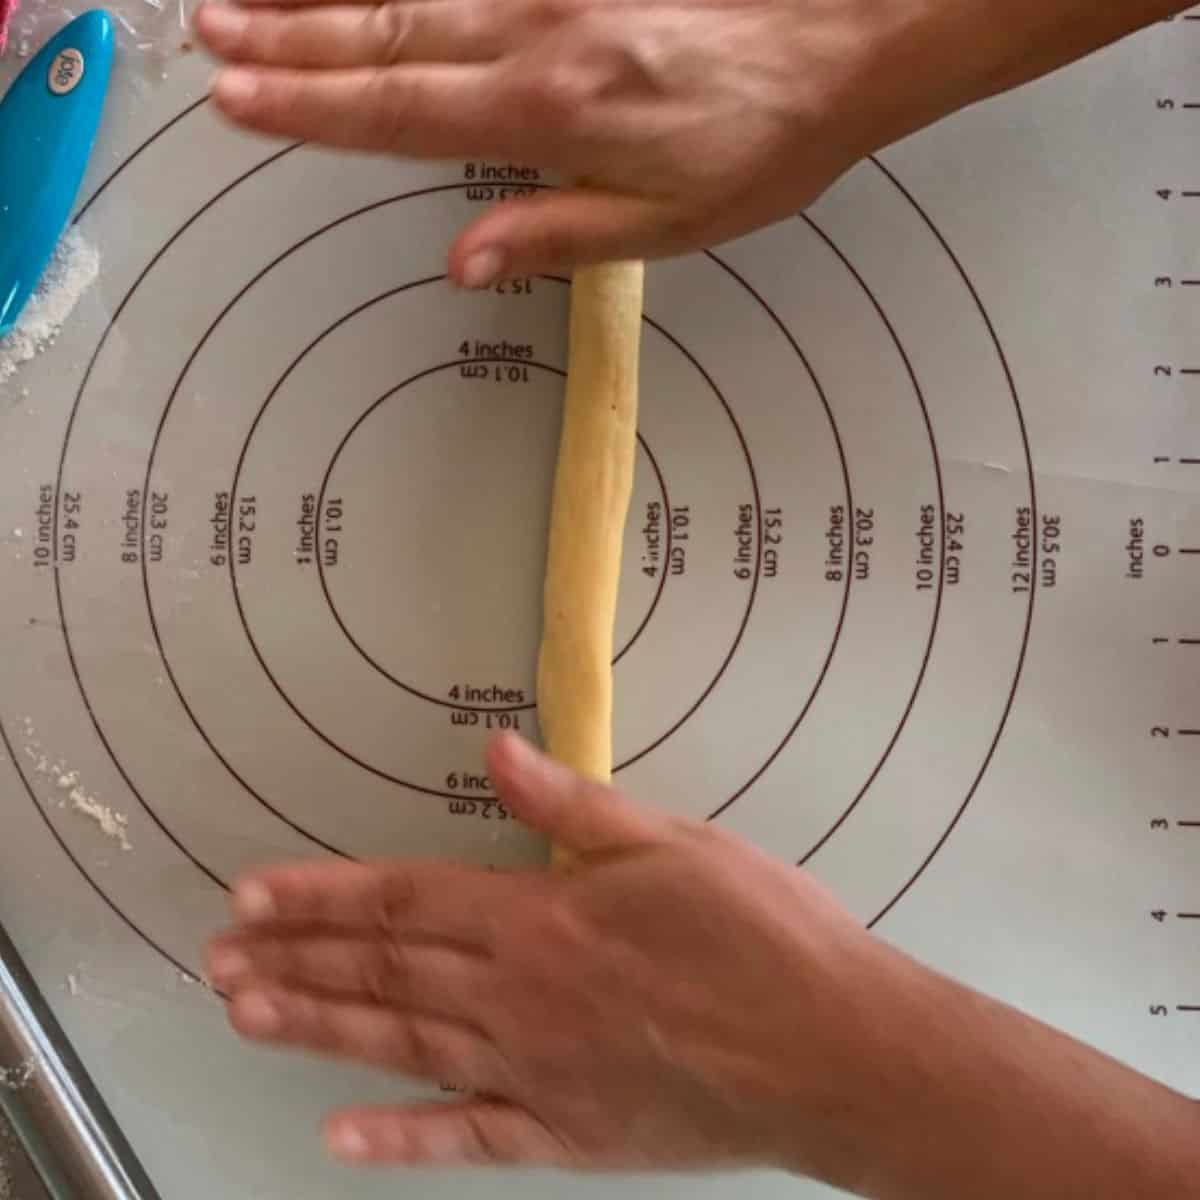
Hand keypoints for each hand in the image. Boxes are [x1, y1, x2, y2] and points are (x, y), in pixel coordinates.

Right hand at [191, 0, 1179, 287]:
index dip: (314, 111)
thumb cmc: (766, 142)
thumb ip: (557, 235)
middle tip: (212, 36)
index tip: (242, 104)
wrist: (850, 43)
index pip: (402, 111)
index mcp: (553, 113)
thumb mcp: (671, 225)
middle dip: (292, 39)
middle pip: (388, 33)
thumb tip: (464, 265)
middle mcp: (539, 32)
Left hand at [204, 732, 901, 1182]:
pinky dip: (402, 1139)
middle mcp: (521, 996)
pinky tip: (340, 1137)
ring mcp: (538, 1072)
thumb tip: (494, 748)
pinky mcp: (568, 1134)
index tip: (252, 894)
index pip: (407, 900)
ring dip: (319, 1030)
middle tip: (219, 957)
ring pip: (405, 1046)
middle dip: (296, 960)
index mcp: (543, 917)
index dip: (323, 895)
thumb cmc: (763, 932)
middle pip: (387, 973)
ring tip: (245, 1014)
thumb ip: (573, 804)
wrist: (835, 1050)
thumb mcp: (675, 843)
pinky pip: (470, 1139)